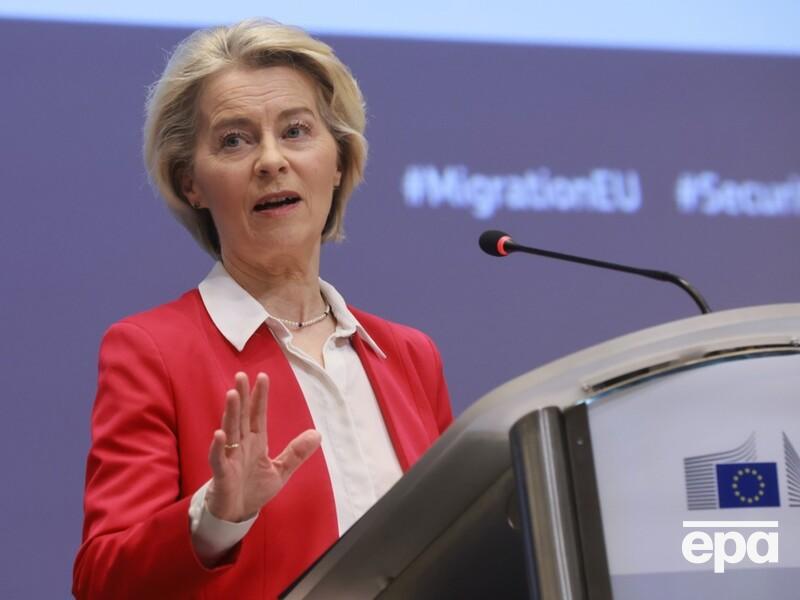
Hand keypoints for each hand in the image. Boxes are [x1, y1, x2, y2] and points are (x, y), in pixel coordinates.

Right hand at [205, 372, 320, 521]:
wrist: (237, 514)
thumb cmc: (253, 489)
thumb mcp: (280, 470)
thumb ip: (296, 453)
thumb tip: (317, 434)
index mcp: (256, 442)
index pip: (258, 415)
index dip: (260, 397)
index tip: (263, 377)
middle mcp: (241, 446)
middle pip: (242, 417)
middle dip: (242, 397)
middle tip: (241, 376)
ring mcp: (230, 458)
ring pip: (230, 431)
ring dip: (231, 414)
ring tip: (232, 395)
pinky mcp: (222, 474)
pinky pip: (218, 459)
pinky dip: (218, 447)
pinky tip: (219, 434)